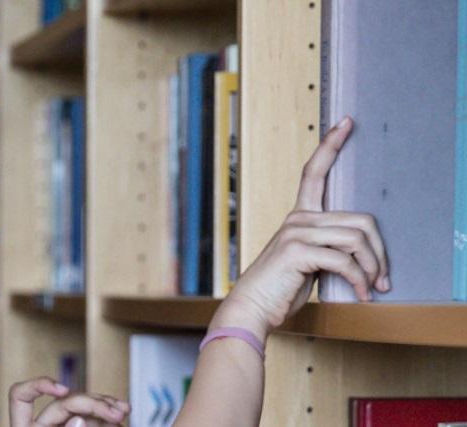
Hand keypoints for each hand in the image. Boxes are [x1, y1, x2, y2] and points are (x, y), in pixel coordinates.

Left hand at [10, 377, 128, 426]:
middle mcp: (44, 424)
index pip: (20, 396)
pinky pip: (94, 417)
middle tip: (116, 414)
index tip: (61, 389)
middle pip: (65, 401)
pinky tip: (121, 411)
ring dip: (105, 405)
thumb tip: (78, 419)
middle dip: (92, 403)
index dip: (38, 385)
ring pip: (83, 407)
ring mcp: (64, 425)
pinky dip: (108, 413)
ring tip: (123, 410)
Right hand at [221, 116, 389, 334]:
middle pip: (361, 221)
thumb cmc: (280, 289)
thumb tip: (364, 253)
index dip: (330, 144)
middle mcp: (297, 219)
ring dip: (373, 268)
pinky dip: (360, 280)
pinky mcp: (297, 250)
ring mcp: (296, 232)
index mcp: (299, 217)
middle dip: (380, 252)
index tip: (345, 122)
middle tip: (383, 276)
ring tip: (373, 287)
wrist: (252, 309)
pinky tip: (361, 293)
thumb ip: (329, 248)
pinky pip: (345, 261)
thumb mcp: (310, 263)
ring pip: (357, 240)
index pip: (314, 172)